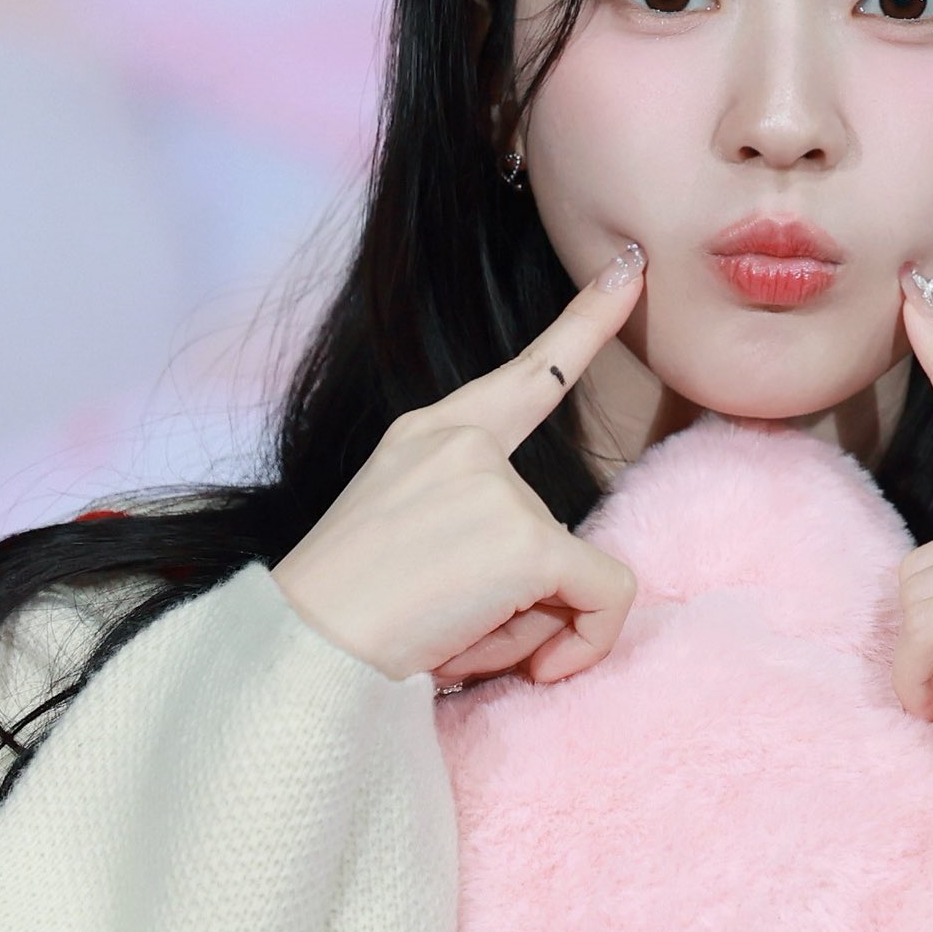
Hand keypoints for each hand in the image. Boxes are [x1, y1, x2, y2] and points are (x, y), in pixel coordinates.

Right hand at [269, 241, 649, 689]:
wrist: (301, 656)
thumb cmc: (347, 622)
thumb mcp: (408, 542)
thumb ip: (482, 530)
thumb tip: (571, 579)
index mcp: (428, 435)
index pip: (527, 373)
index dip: (586, 320)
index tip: (631, 268)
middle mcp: (463, 445)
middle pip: (556, 529)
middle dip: (526, 600)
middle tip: (451, 627)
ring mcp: (498, 489)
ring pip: (578, 575)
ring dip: (533, 627)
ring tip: (457, 637)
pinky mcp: (527, 542)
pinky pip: (606, 599)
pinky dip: (586, 643)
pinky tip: (532, 663)